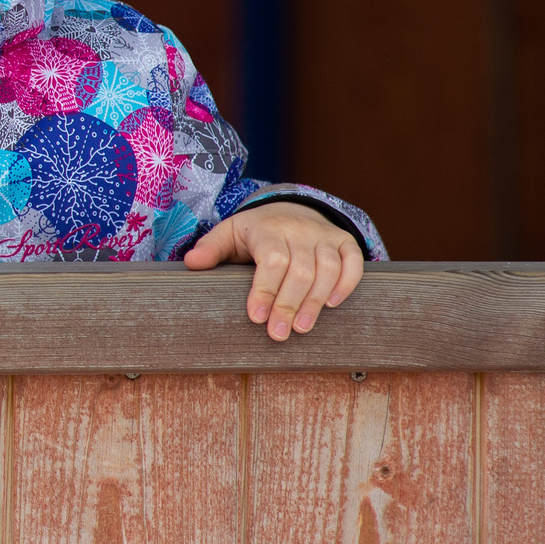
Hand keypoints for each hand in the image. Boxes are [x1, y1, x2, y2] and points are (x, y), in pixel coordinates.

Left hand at [182, 201, 364, 341]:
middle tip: (278, 334)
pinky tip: (333, 305)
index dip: (265, 290)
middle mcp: (300, 230)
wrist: (290, 209)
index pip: (271, 260)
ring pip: (327, 269)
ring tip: (301, 329)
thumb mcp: (229, 233)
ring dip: (316, 301)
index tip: (256, 317)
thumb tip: (191, 263)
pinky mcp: (344, 242)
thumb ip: (211, 248)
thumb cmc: (255, 231)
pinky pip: (353, 262)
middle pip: (300, 270)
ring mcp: (324, 236)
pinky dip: (346, 283)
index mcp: (268, 229)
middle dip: (289, 304)